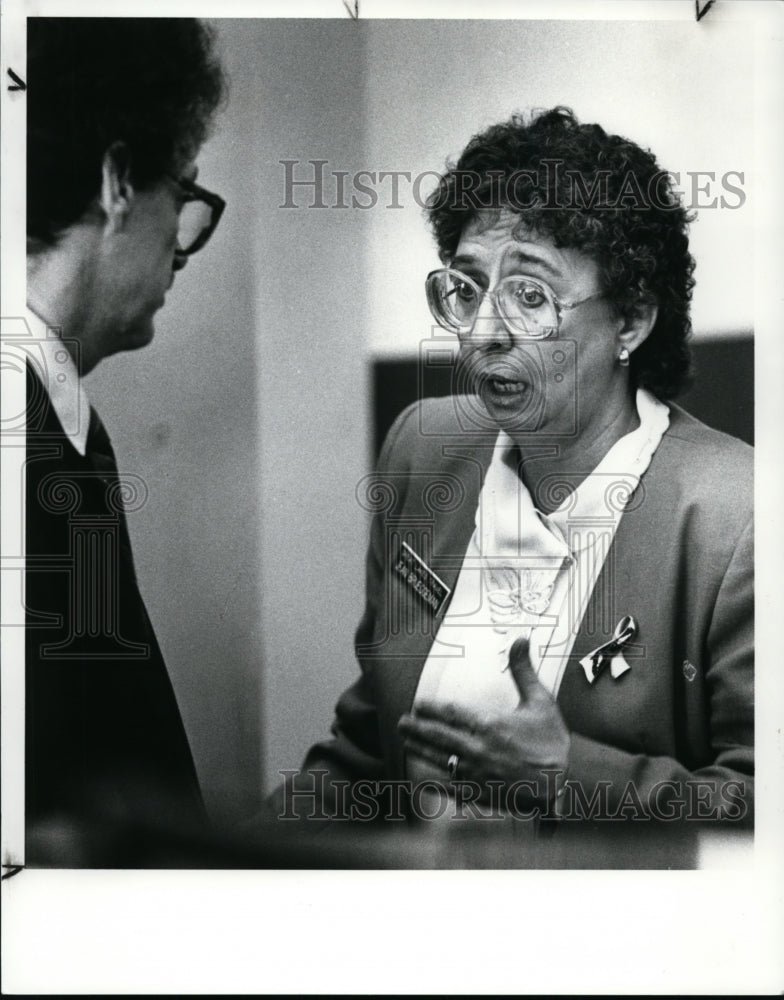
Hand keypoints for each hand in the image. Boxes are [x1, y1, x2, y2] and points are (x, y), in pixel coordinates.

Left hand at [398, 637, 569, 800]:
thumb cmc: (553, 742)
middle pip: (438, 736)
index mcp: (489, 725)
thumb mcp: (540, 701)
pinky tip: (423, 779)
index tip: (418, 704)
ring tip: (406, 744)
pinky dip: (435, 782)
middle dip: (417, 728)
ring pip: (440, 760)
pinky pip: (451, 788)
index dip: (431, 708)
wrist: (566, 783)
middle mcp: (477, 748)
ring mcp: (477, 773)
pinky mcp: (480, 793)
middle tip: (401, 723)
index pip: (450, 713)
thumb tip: (520, 639)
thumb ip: (524, 671)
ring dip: (420, 751)